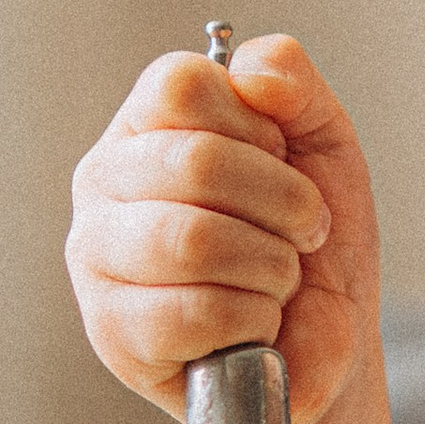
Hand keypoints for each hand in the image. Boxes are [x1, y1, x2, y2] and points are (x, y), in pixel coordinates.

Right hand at [66, 31, 379, 423]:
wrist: (327, 348)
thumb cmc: (312, 245)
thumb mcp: (323, 143)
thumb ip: (291, 81)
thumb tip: (252, 76)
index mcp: (148, 124)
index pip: (181, 85)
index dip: (257, 129)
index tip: (283, 162)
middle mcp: (105, 181)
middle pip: (193, 161)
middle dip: (282, 203)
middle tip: (301, 233)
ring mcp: (97, 256)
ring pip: (192, 239)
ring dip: (270, 267)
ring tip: (276, 281)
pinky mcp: (112, 331)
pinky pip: (194, 312)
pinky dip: (252, 319)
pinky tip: (252, 324)